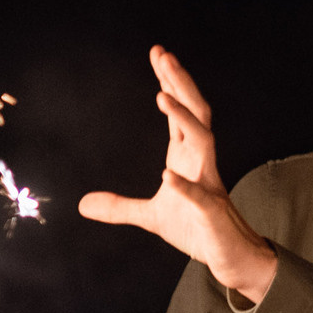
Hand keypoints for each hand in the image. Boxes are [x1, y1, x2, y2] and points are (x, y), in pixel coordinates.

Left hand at [77, 46, 277, 299]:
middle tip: (164, 55)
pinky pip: (198, 195)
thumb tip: (82, 204)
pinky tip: (167, 175)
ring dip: (183, 118)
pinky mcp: (210, 213)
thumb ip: (119, 207)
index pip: (180, 112)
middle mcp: (200, 162)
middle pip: (195, 113)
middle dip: (180, 83)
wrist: (229, 257)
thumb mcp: (150, 216)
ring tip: (162, 96)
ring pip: (203, 141)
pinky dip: (183, 186)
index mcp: (187, 157)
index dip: (170, 82)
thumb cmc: (196, 228)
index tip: (159, 54)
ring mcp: (208, 185)